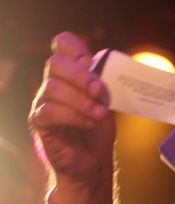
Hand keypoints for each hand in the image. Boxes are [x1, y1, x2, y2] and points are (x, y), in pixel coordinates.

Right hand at [29, 32, 115, 185]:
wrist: (93, 159)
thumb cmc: (99, 128)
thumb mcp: (106, 101)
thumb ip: (103, 81)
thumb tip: (100, 65)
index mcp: (71, 72)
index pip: (63, 44)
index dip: (75, 47)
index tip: (90, 62)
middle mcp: (53, 82)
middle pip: (56, 62)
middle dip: (80, 75)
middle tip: (99, 91)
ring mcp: (43, 100)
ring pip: (53, 88)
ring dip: (81, 101)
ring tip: (98, 114)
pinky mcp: (39, 121)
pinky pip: (50, 110)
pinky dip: (73, 116)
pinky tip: (88, 123)